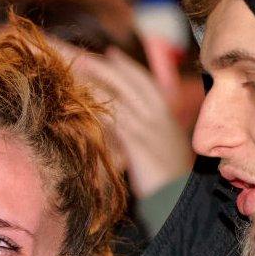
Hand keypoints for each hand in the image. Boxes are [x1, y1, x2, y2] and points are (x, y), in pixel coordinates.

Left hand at [57, 42, 193, 197]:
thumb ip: (141, 137)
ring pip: (120, 94)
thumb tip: (120, 129)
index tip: (112, 53)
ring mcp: (148, 128)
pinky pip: (113, 117)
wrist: (177, 201)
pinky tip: (80, 98)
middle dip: (107, 66)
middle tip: (84, 56)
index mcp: (166, 118)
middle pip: (131, 81)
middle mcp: (158, 118)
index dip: (128, 67)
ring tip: (77, 68)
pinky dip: (96, 105)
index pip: (146, 83)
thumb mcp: (158, 152)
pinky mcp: (137, 142)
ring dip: (96, 79)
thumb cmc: (167, 183)